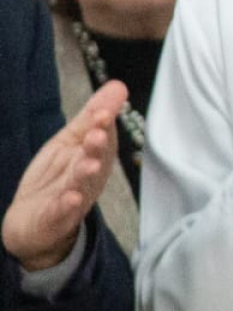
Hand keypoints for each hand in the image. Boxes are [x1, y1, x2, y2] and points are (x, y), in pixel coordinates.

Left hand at [2, 80, 123, 270]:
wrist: (35, 225)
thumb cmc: (56, 179)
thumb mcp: (69, 143)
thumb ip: (91, 117)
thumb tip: (119, 85)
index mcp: (93, 157)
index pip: (102, 138)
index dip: (102, 125)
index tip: (104, 111)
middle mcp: (88, 178)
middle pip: (95, 161)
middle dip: (97, 148)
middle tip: (97, 134)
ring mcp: (74, 199)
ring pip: (82, 185)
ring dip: (86, 174)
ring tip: (89, 164)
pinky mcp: (55, 219)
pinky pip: (63, 213)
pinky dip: (67, 207)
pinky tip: (71, 198)